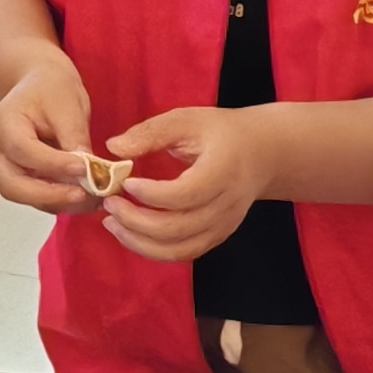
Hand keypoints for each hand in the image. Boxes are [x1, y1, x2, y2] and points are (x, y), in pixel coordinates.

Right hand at [0, 53, 100, 212]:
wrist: (41, 86)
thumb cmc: (51, 88)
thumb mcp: (66, 103)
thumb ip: (74, 136)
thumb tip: (89, 169)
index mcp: (5, 124)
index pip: (23, 150)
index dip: (53, 163)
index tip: (83, 168)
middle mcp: (0, 152)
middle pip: (12, 186)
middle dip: (48, 195)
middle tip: (83, 195)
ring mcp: (9, 168)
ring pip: (25, 197)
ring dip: (59, 202)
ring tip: (93, 199)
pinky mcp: (24, 179)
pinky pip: (39, 197)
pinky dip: (62, 201)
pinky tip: (89, 198)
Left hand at [101, 106, 269, 263]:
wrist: (263, 153)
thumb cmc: (221, 132)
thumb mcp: (187, 120)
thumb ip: (150, 133)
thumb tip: (113, 148)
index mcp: (222, 170)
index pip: (185, 194)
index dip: (151, 194)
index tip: (125, 181)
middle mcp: (226, 205)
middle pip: (177, 228)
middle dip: (135, 221)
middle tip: (109, 203)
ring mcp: (223, 226)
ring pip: (177, 250)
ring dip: (138, 242)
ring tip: (112, 222)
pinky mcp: (216, 237)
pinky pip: (182, 253)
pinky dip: (151, 249)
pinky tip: (130, 232)